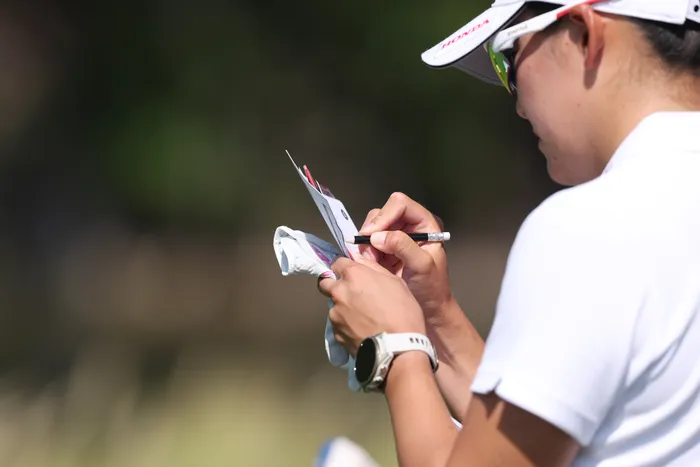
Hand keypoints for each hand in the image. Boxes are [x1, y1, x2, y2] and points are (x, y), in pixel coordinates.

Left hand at [318, 256, 425, 355]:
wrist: (397, 349)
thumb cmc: (402, 313)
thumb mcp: (395, 283)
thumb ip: (374, 269)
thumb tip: (361, 262)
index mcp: (354, 275)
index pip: (337, 262)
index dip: (345, 267)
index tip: (352, 274)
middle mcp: (339, 292)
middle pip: (325, 282)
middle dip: (335, 285)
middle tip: (351, 293)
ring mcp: (335, 313)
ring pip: (333, 304)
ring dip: (342, 306)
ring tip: (360, 317)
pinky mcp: (335, 333)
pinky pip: (337, 323)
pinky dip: (346, 324)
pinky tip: (360, 330)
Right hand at [358, 192, 453, 317]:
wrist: (429, 310)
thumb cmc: (432, 288)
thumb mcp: (422, 267)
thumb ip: (403, 247)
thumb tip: (378, 237)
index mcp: (425, 224)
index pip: (400, 204)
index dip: (384, 216)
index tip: (371, 235)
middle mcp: (410, 226)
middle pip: (383, 213)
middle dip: (373, 231)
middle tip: (369, 252)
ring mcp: (396, 237)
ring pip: (373, 227)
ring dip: (367, 243)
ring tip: (372, 261)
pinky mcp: (386, 249)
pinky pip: (368, 242)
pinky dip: (365, 252)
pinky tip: (371, 264)